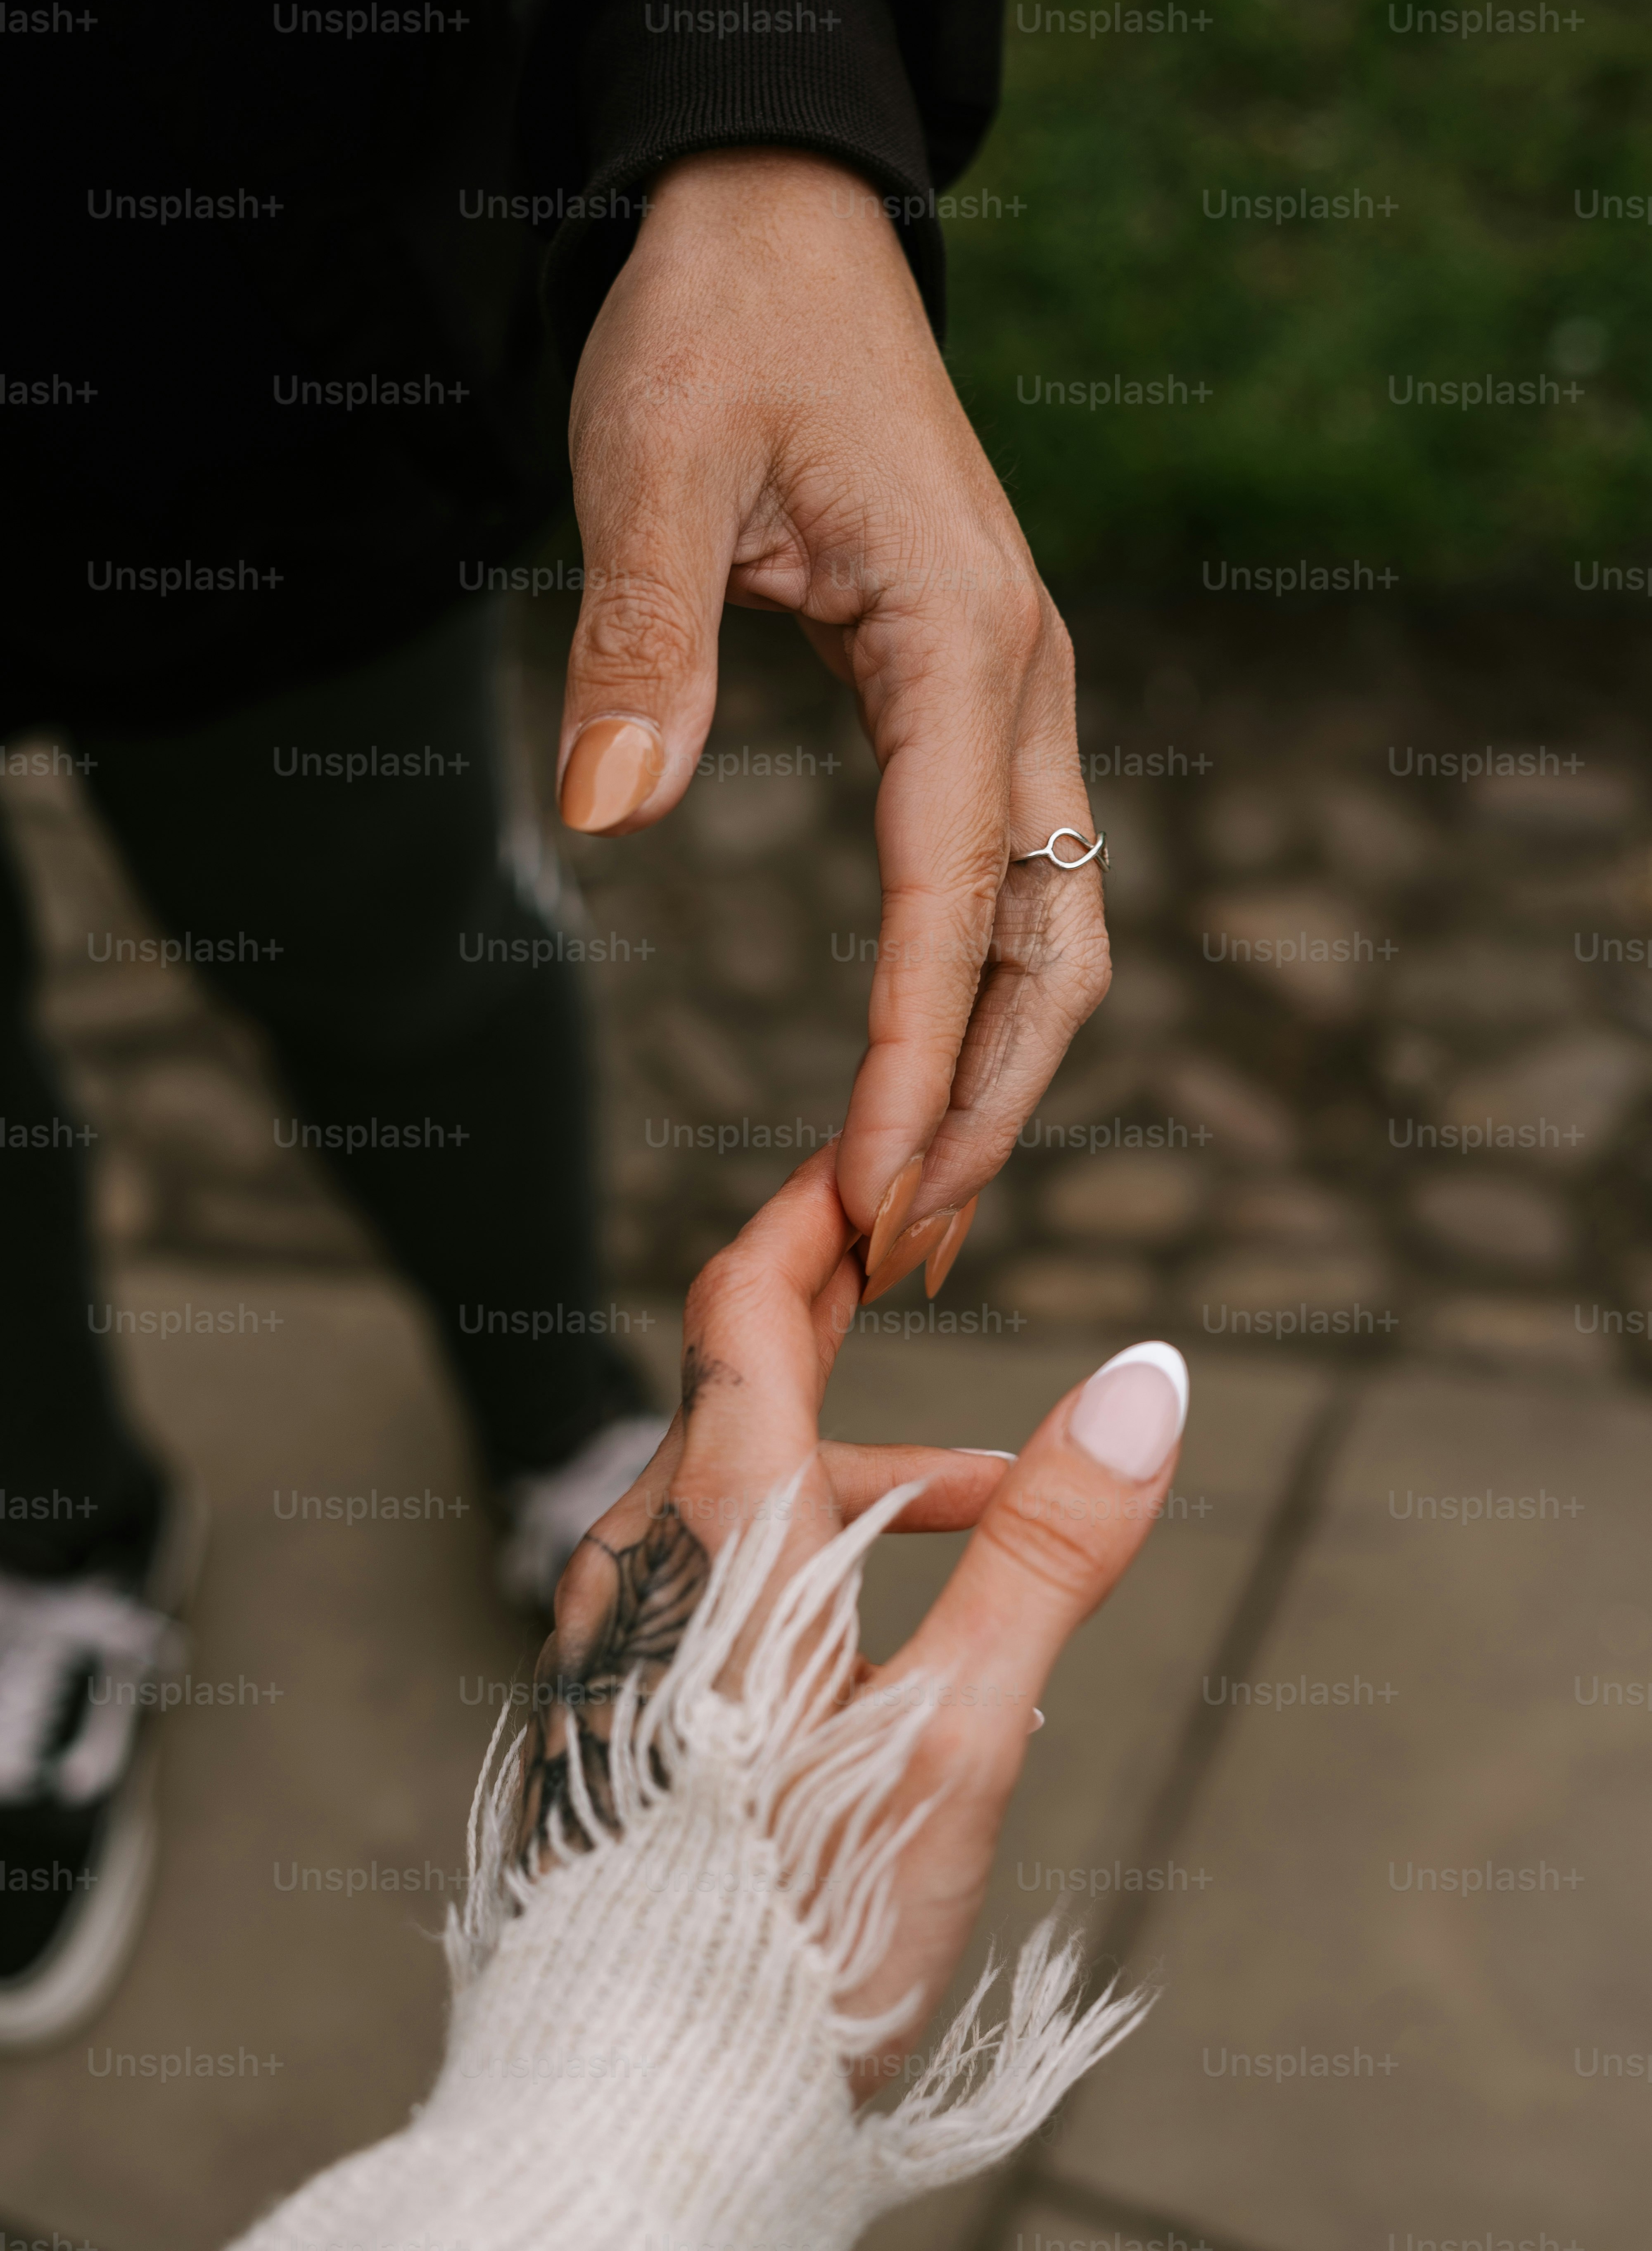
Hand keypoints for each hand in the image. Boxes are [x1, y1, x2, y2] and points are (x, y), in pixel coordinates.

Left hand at [518, 1147, 1185, 2099]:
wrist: (647, 2095)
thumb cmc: (798, 1927)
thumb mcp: (959, 1732)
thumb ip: (1047, 1547)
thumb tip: (1147, 1378)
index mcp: (718, 1531)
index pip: (745, 1300)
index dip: (819, 1209)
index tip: (891, 1153)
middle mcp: (644, 1553)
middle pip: (740, 1373)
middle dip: (846, 1309)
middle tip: (933, 1255)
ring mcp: (622, 1624)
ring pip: (743, 1484)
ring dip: (864, 1468)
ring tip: (993, 1507)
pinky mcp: (626, 1692)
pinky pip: (719, 1565)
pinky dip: (815, 1545)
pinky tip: (897, 1620)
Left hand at [557, 148, 1110, 1297]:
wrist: (781, 229)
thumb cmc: (716, 326)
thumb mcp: (652, 461)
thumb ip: (638, 636)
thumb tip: (608, 813)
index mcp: (965, 634)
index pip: (952, 893)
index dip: (912, 1054)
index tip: (872, 1193)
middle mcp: (1024, 675)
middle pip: (1047, 938)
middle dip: (983, 1100)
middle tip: (905, 1250)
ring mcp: (1016, 686)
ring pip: (1050, 919)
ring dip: (995, 1065)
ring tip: (922, 1204)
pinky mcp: (975, 690)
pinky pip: (1010, 871)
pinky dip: (977, 990)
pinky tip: (925, 1067)